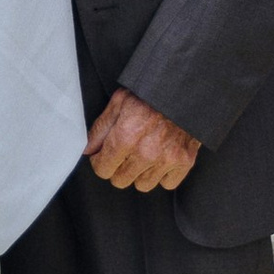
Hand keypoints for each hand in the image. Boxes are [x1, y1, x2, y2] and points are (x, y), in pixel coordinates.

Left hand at [86, 89, 201, 192]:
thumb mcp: (119, 102)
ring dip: (140, 173)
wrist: (183, 89)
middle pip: (120, 181)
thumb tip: (88, 151)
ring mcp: (167, 159)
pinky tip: (160, 159)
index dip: (100, 161)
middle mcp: (146, 152)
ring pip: (143, 185)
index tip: (104, 155)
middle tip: (124, 153)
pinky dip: (163, 175)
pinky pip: (167, 184)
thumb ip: (100, 129)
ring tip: (143, 154)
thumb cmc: (150, 93)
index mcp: (126, 136)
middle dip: (118, 168)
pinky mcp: (185, 162)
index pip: (103, 170)